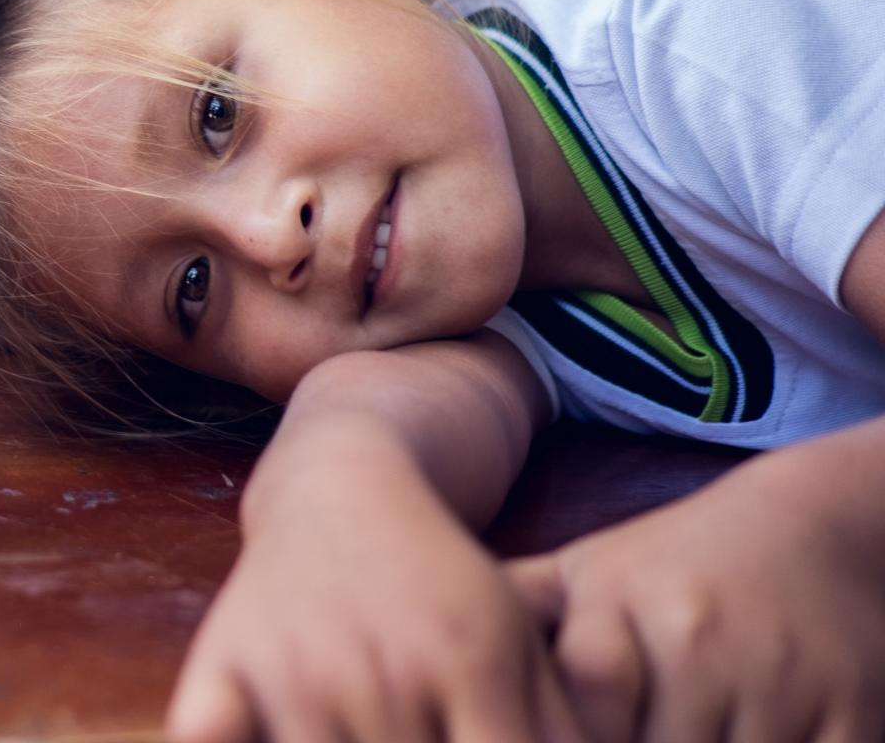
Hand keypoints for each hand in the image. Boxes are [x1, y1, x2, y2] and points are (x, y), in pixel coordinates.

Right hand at [169, 484, 584, 742]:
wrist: (336, 488)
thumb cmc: (437, 582)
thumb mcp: (512, 642)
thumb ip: (555, 728)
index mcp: (465, 659)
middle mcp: (377, 668)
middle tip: (413, 736)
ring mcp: (293, 673)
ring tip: (364, 736)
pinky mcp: (219, 672)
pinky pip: (206, 741)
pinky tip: (263, 740)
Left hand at [509, 472, 884, 742]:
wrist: (815, 528)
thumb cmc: (672, 567)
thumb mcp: (584, 575)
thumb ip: (512, 613)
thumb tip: (410, 638)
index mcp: (619, 603)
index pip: (583, 697)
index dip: (561, 732)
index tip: (532, 736)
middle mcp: (696, 635)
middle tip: (603, 741)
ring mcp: (779, 676)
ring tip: (671, 739)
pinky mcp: (852, 710)